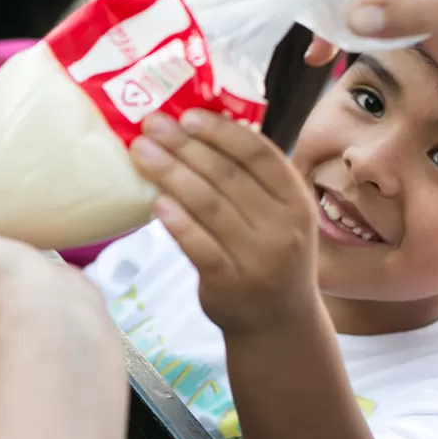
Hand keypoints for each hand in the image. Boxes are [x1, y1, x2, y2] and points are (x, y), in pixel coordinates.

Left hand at [129, 109, 319, 336]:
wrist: (278, 323)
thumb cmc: (270, 256)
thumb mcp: (280, 216)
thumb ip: (252, 181)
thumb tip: (200, 129)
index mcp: (296, 201)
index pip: (259, 155)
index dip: (222, 132)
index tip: (188, 115)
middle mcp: (283, 228)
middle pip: (228, 176)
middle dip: (185, 146)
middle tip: (151, 124)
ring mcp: (257, 258)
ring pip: (209, 206)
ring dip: (171, 174)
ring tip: (141, 153)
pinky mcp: (229, 283)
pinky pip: (199, 246)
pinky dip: (178, 223)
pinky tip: (156, 203)